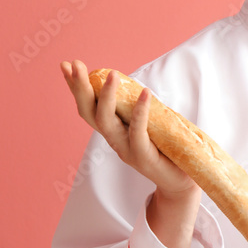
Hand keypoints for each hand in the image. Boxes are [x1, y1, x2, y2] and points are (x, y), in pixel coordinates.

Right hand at [60, 60, 196, 197]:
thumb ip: (136, 111)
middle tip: (75, 65)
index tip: (67, 65)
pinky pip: (137, 131)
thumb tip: (137, 85)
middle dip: (80, 88)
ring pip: (107, 121)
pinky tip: (144, 93)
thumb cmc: (165, 151)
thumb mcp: (146, 126)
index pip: (88, 108)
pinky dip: (140, 111)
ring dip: (106, 96)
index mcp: (112, 131)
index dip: (76, 88)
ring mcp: (126, 150)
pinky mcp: (143, 157)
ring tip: (111, 75)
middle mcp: (114, 140)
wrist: (180, 182)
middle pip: (89, 113)